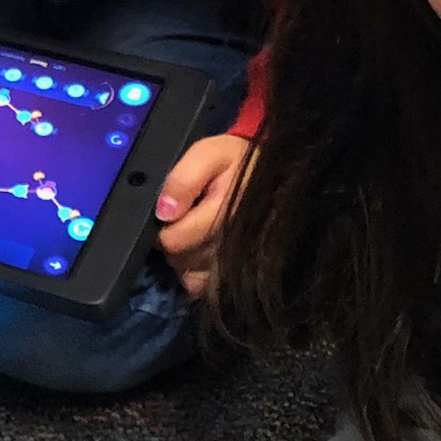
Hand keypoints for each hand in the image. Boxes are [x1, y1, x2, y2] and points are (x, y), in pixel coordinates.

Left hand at [153, 131, 250, 298]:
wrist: (277, 181)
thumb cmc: (240, 165)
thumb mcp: (211, 154)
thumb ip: (184, 178)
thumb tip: (163, 211)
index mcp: (225, 215)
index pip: (171, 239)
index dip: (164, 224)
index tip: (174, 208)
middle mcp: (233, 247)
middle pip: (177, 258)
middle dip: (173, 238)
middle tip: (187, 216)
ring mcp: (237, 268)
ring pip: (186, 275)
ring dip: (184, 256)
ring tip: (197, 231)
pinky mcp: (236, 280)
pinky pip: (199, 286)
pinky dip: (195, 272)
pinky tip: (203, 250)